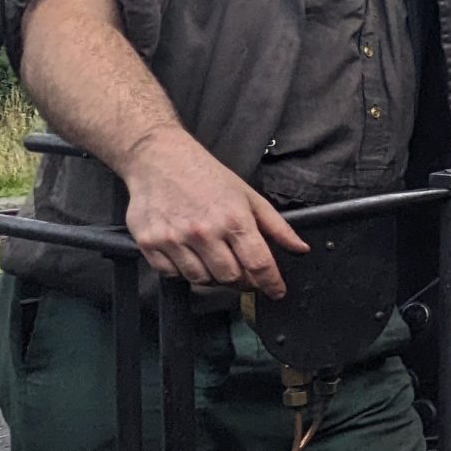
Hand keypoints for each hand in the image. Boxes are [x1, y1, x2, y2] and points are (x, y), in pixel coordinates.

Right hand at [121, 130, 306, 294]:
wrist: (159, 158)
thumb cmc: (207, 176)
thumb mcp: (249, 196)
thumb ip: (277, 226)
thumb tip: (301, 249)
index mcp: (233, 219)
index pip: (258, 264)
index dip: (271, 283)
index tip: (277, 292)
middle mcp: (204, 232)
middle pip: (230, 278)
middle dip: (242, 280)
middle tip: (244, 272)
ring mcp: (173, 239)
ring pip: (201, 280)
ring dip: (213, 278)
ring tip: (216, 261)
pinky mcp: (149, 244)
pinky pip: (172, 275)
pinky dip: (184, 272)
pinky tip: (190, 256)